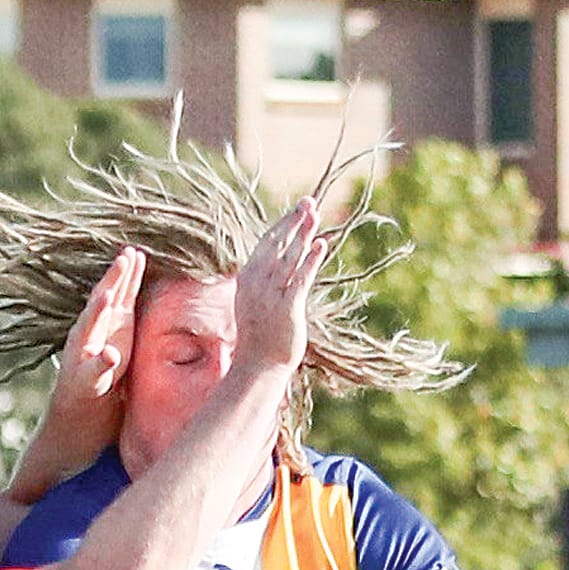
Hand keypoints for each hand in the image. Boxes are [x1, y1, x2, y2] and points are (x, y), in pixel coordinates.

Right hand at [8, 247, 144, 506]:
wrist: (71, 443)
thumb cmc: (99, 406)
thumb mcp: (125, 369)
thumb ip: (134, 346)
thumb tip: (165, 335)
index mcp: (105, 338)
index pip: (117, 302)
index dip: (127, 278)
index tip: (139, 252)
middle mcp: (89, 346)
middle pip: (101, 307)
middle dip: (113, 282)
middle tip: (128, 255)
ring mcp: (80, 367)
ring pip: (88, 334)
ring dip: (98, 313)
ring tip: (109, 295)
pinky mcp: (78, 391)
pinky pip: (89, 375)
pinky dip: (99, 364)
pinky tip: (109, 355)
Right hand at [232, 197, 326, 379]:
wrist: (258, 366)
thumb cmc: (260, 337)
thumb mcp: (258, 303)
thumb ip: (268, 281)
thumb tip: (284, 262)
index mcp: (247, 279)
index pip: (266, 244)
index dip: (283, 224)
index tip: (297, 209)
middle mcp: (257, 284)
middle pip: (277, 245)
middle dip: (294, 222)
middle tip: (310, 203)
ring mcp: (270, 296)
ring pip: (289, 258)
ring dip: (303, 235)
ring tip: (316, 217)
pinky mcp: (286, 309)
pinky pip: (299, 280)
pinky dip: (310, 261)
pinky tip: (320, 245)